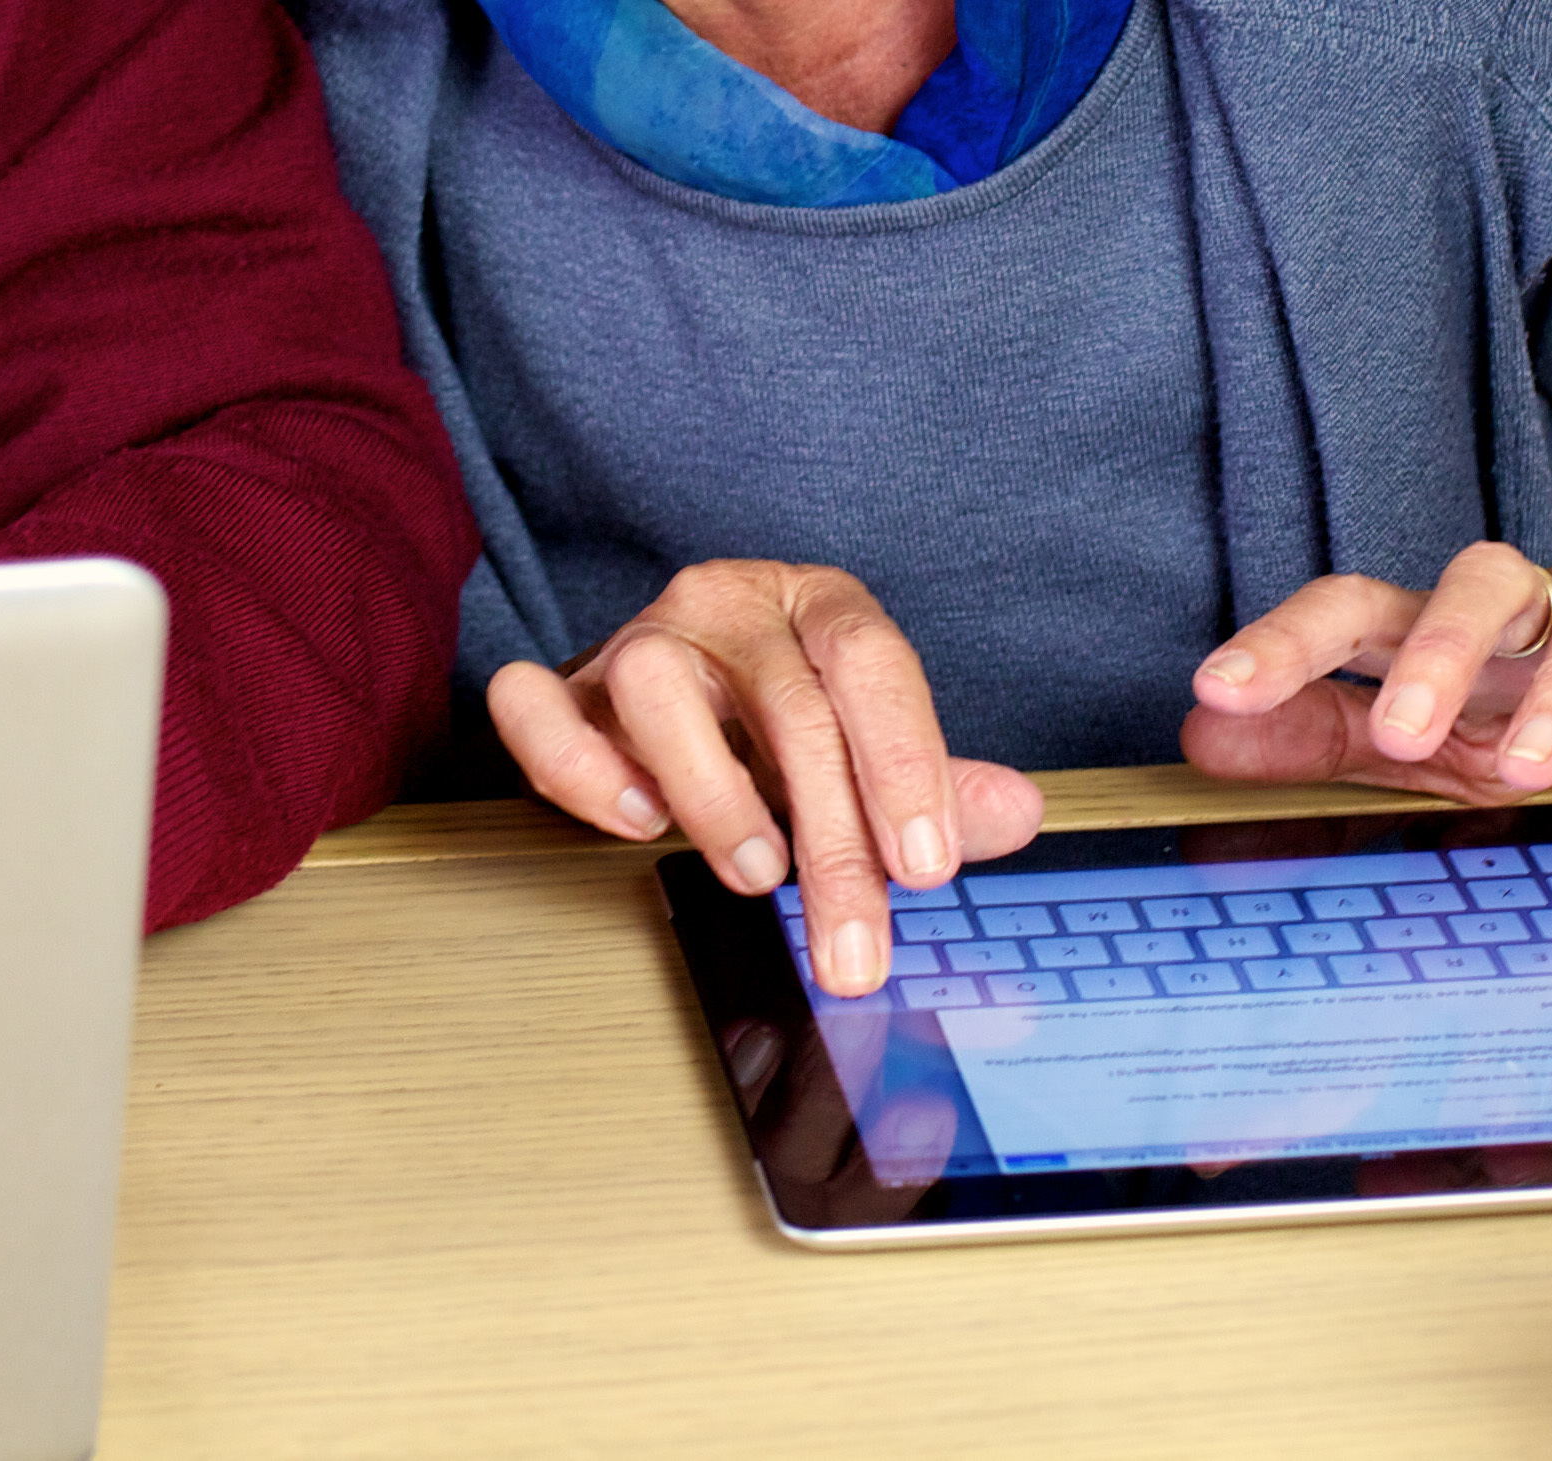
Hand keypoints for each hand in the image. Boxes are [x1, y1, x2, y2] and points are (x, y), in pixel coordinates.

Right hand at [488, 559, 1043, 997]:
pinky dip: (578, 768)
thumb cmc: (787, 720)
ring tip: (755, 873)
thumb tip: (1016, 813)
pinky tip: (638, 822)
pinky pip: (535, 705)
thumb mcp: (872, 748)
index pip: (868, 658)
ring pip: (655, 682)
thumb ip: (940, 788)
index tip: (926, 865)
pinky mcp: (566, 688)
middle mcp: (727, 607)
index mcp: (816, 605)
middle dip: (831, 841)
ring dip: (713, 794)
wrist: (689, 683)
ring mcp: (639, 640)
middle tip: (854, 946)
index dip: (904, 762)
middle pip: (786, 703)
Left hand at [1184, 537, 1551, 801]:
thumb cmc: (1535, 679)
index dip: (1284, 644)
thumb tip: (1202, 735)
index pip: (1354, 609)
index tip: (1215, 687)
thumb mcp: (1427, 718)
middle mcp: (1539, 612)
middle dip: (1437, 654)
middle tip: (1402, 732)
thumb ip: (1319, 729)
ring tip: (1532, 764)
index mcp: (1447, 625)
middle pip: (1478, 588)